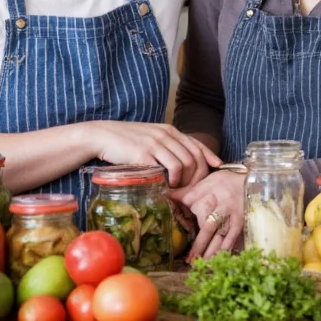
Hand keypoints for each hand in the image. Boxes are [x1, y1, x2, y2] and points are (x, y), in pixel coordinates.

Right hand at [93, 121, 222, 187]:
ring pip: (185, 164)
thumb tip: (180, 163)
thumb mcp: (150, 137)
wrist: (102, 136)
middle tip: (192, 190)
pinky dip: (173, 181)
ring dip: (185, 181)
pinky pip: (169, 169)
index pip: (197, 144)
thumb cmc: (125, 140)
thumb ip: (166, 146)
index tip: (218, 167)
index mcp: (169, 130)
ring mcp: (156, 144)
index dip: (210, 156)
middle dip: (198, 176)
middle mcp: (166, 135)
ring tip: (179, 190)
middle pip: (194, 157)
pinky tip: (168, 187)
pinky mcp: (146, 154)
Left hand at [167, 170, 244, 260]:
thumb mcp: (207, 181)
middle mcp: (221, 203)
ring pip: (220, 234)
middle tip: (190, 260)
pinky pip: (233, 236)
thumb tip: (165, 195)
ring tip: (202, 264)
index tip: (177, 228)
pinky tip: (219, 259)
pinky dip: (226, 248)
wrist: (252, 182)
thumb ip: (187, 191)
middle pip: (208, 226)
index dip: (186, 219)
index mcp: (209, 191)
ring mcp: (232, 214)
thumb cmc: (226, 182)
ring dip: (211, 250)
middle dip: (199, 244)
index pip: (195, 206)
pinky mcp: (241, 221)